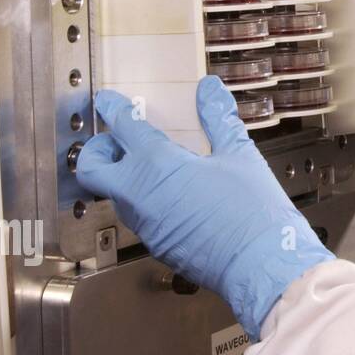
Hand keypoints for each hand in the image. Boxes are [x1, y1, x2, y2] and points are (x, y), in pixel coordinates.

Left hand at [75, 75, 333, 338]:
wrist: (262, 265)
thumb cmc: (253, 213)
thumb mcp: (240, 155)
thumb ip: (219, 119)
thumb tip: (209, 90)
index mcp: (159, 166)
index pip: (123, 128)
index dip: (113, 109)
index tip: (108, 101)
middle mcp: (141, 196)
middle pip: (92, 168)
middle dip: (98, 150)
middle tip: (117, 139)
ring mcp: (146, 224)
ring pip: (116, 194)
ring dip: (126, 176)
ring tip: (157, 166)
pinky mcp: (158, 245)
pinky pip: (140, 217)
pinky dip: (149, 201)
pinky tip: (178, 196)